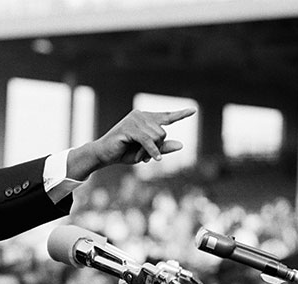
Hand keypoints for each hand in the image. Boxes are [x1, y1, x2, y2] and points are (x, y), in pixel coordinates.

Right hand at [66, 108, 195, 179]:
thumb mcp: (147, 152)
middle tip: (145, 157)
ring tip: (139, 157)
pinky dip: (151, 151)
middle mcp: (140, 115)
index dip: (180, 114)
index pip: (166, 116)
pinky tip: (149, 159)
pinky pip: (148, 140)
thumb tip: (182, 144)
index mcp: (145, 118)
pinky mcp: (129, 128)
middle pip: (163, 132)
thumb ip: (163, 148)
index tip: (193, 110)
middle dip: (157, 147)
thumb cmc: (124, 153)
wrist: (103, 155)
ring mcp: (134, 119)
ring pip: (157, 136)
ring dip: (150, 151)